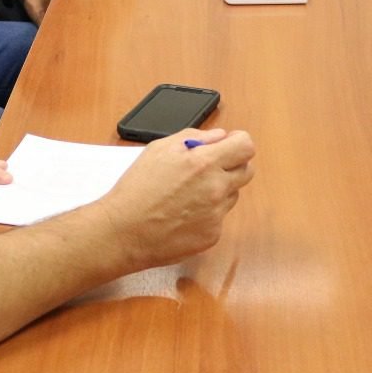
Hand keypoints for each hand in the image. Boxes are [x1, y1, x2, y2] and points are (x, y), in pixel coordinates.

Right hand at [96, 128, 256, 267]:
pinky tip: (183, 214)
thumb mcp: (159, 149)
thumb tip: (219, 137)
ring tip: (187, 195)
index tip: (230, 145)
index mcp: (204, 163)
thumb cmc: (137, 188)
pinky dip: (207, 214)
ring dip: (219, 190)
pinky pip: (219, 218)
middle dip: (232, 165)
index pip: (246, 146)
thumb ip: (194, 136)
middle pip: (247, 171)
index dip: (239, 142)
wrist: (124, 231)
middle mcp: (216, 188)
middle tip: (208, 168)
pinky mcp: (212, 236)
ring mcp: (216, 215)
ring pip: (232, 195)